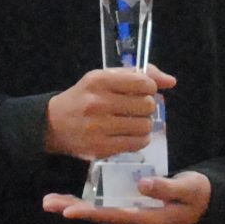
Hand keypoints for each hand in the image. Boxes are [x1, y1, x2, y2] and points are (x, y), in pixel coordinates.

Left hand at [43, 169, 210, 223]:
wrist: (203, 202)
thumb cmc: (197, 194)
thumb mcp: (188, 188)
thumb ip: (166, 187)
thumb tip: (142, 184)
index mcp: (150, 220)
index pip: (115, 216)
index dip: (92, 213)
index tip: (70, 211)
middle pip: (100, 218)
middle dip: (74, 210)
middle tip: (49, 203)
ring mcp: (131, 220)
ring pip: (98, 215)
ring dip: (75, 207)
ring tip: (50, 202)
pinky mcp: (129, 212)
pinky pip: (103, 209)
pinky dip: (86, 204)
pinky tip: (70, 200)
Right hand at [46, 64, 174, 160]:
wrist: (53, 124)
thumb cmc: (84, 97)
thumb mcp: (104, 79)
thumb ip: (137, 75)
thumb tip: (171, 81)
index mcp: (99, 80)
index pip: (142, 82)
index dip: (150, 87)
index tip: (143, 91)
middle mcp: (98, 102)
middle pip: (147, 105)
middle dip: (147, 107)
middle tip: (137, 109)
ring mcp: (99, 127)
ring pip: (144, 126)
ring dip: (144, 124)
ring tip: (134, 122)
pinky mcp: (101, 148)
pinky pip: (137, 143)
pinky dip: (140, 139)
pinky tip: (131, 134)